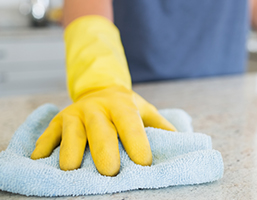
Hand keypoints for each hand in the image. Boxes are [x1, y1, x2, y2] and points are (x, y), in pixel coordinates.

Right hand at [31, 86, 175, 175]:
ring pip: (70, 134)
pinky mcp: (56, 121)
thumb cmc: (127, 108)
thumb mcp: (146, 111)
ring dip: (70, 153)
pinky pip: (47, 135)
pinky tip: (40, 162)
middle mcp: (97, 109)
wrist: (100, 89)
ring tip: (72, 170)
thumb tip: (181, 145)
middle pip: (100, 131)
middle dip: (104, 152)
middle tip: (110, 173)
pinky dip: (43, 149)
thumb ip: (162, 127)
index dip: (137, 143)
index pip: (131, 125)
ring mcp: (74, 114)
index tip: (144, 164)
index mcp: (122, 107)